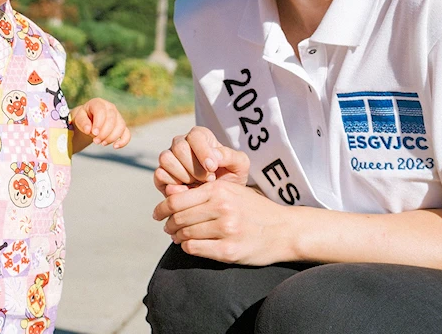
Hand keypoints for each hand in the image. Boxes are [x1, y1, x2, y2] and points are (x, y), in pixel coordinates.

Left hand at [70, 98, 130, 147]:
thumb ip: (82, 122)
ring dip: (112, 137)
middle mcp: (110, 107)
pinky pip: (127, 133)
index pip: (101, 111)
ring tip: (102, 143)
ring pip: (121, 126)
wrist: (88, 120)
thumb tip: (88, 130)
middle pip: (112, 120)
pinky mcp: (121, 126)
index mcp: (98, 103)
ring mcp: (118, 116)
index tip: (94, 133)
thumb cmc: (83, 118)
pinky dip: (123, 141)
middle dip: (104, 133)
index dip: (99, 123)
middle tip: (96, 141)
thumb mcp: (78, 118)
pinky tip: (115, 146)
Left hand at [152, 179, 293, 265]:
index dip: (162, 208)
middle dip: (169, 224)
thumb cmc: (255, 209)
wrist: (284, 230)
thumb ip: (205, 193)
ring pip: (185, 234)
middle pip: (178, 217)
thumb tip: (170, 194)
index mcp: (219, 190)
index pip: (177, 199)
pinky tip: (191, 245)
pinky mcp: (228, 251)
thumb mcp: (232, 192)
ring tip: (179, 237)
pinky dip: (188, 247)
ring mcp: (226, 230)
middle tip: (168, 228)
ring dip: (177, 237)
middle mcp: (221, 208)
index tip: (157, 214)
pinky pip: (195, 249)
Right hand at [154, 126, 249, 196]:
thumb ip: (231, 156)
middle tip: (208, 180)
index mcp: (200, 136)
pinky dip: (173, 184)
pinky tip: (187, 190)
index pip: (195, 136)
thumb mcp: (239, 166)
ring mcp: (170, 158)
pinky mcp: (161, 174)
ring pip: (166, 158)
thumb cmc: (231, 177)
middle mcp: (182, 143)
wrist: (221, 198)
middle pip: (179, 147)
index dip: (203, 152)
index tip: (213, 168)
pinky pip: (159, 174)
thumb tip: (213, 156)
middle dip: (194, 167)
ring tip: (197, 184)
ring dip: (183, 175)